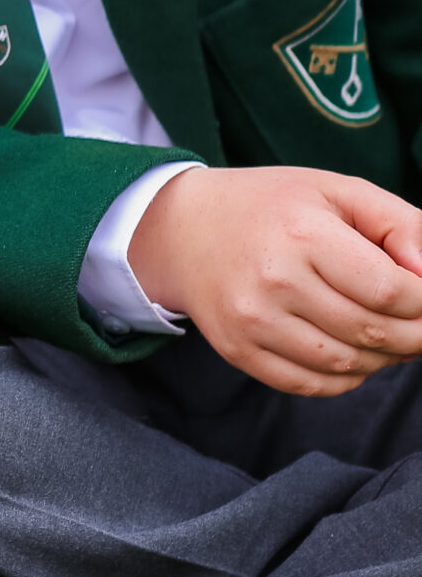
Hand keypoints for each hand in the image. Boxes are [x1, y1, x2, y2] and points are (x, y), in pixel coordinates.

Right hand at [128, 165, 421, 395]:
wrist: (179, 229)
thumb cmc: (269, 206)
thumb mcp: (335, 191)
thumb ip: (400, 223)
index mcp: (302, 235)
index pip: (392, 292)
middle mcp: (274, 282)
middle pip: (375, 333)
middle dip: (413, 334)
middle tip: (415, 321)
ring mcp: (252, 322)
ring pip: (349, 365)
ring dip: (382, 357)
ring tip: (381, 333)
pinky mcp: (237, 350)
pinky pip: (313, 385)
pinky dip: (345, 376)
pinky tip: (346, 349)